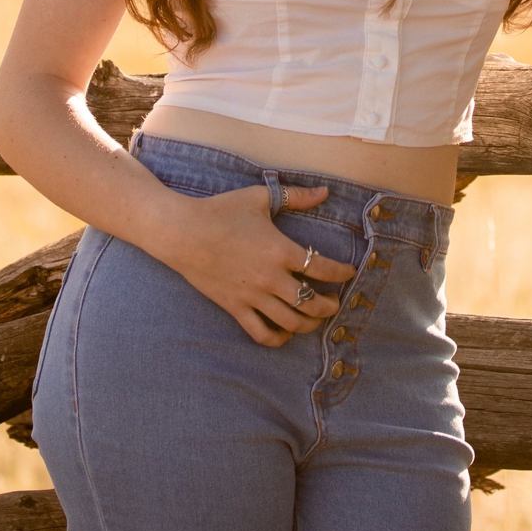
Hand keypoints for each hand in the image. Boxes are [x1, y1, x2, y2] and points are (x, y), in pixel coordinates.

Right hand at [153, 184, 359, 346]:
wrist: (181, 232)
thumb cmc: (220, 211)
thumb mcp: (260, 197)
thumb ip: (295, 196)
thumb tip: (324, 192)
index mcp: (280, 250)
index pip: (323, 268)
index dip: (342, 272)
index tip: (350, 272)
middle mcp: (270, 278)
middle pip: (312, 303)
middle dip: (330, 305)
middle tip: (335, 300)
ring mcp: (252, 296)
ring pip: (291, 323)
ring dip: (310, 324)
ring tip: (316, 317)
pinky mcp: (235, 308)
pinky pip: (261, 333)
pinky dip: (278, 338)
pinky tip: (286, 332)